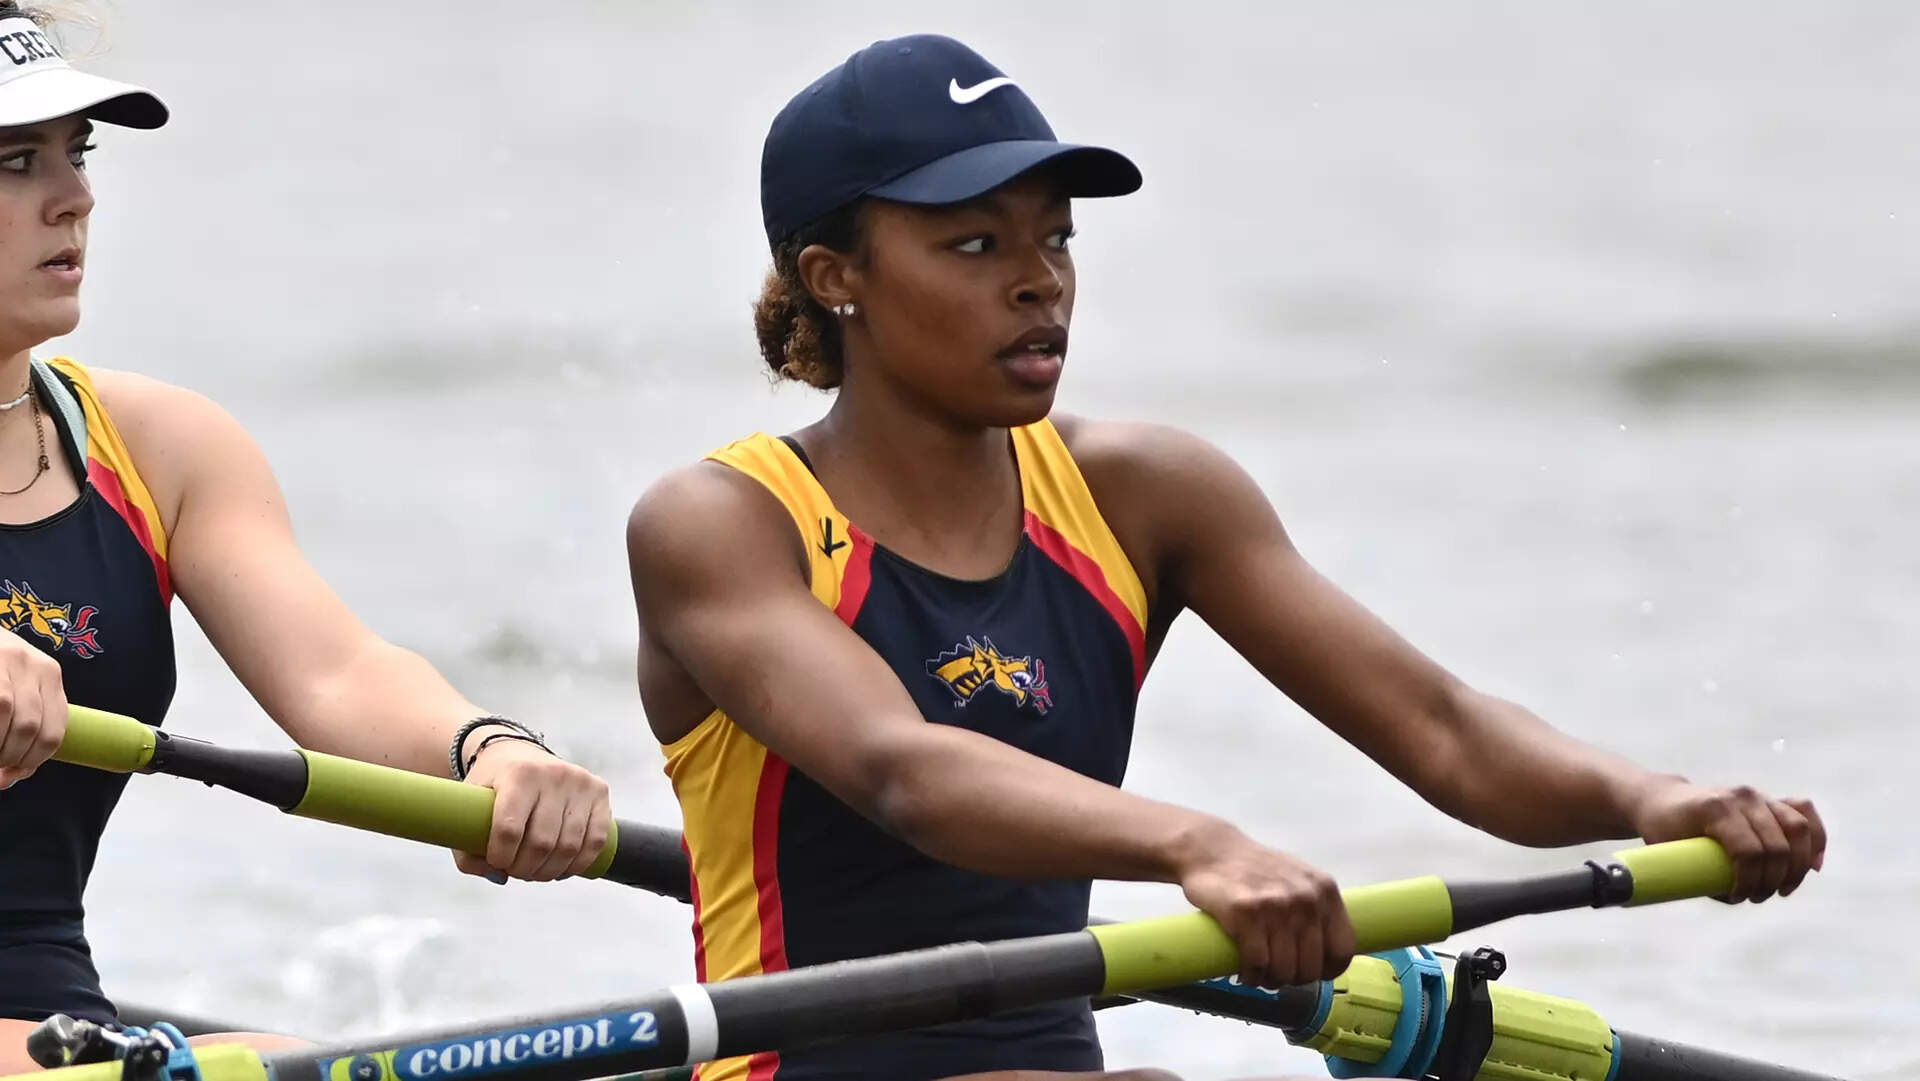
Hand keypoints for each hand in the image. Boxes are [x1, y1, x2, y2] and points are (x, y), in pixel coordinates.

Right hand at [0, 634, 66, 790]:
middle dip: (12, 757)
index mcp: (50, 675)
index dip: (35, 760)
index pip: (55, 730)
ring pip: (10, 717)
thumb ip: (20, 725)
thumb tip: (8, 779)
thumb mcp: (16, 686)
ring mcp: (11, 660)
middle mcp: (36, 666)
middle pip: (31, 728)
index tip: (15, 772)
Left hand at [453, 735, 612, 881]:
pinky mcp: (599, 791)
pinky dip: (579, 863)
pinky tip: (562, 867)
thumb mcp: (469, 809)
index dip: (501, 857)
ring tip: (536, 872)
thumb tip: (498, 877)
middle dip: (526, 868)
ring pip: (570, 846)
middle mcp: (553, 774)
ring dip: (550, 870)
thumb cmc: (491, 788)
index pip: (509, 828)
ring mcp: (580, 782)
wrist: (518, 754)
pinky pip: (596, 840)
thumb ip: (469, 850)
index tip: (497, 863)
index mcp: (518, 774)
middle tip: (516, 871)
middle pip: (542, 842)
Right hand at [1176, 822, 1354, 987]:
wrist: (1212, 850)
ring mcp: (1276, 906)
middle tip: (1279, 974)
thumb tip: (1328, 949)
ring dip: (1271, 981)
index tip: (1314, 974)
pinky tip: (1246, 973)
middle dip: (1294, 979)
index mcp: (1325, 890)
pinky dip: (1251, 976)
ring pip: (1284, 970)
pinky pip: (1257, 964)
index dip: (1329, 970)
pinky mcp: (1246, 914)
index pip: (1343, 948)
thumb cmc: (1256, 868)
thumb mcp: (1299, 879)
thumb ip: (1317, 908)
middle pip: (1311, 966)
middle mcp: (1306, 899)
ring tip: (1261, 975)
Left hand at [1630, 779, 1825, 901]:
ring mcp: (1758, 796)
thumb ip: (1703, 877)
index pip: (1748, 851)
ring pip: (1798, 828)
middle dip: (1773, 880)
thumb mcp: (1672, 855)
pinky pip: (1804, 813)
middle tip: (1758, 897)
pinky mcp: (1769, 800)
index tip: (1737, 897)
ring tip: (1783, 889)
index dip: (1749, 881)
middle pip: (1776, 845)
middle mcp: (1742, 798)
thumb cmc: (1665, 831)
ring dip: (1798, 866)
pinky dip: (1816, 839)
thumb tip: (1735, 897)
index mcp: (1715, 809)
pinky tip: (1814, 864)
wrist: (1662, 800)